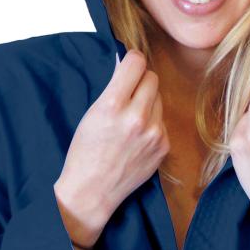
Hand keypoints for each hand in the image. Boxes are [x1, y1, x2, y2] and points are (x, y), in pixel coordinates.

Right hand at [56, 49, 169, 229]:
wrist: (92, 190)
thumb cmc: (85, 150)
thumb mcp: (92, 112)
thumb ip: (113, 88)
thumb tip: (128, 64)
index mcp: (113, 105)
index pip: (136, 63)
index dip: (132, 59)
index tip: (129, 64)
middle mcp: (137, 117)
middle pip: (152, 77)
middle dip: (140, 80)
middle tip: (129, 90)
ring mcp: (154, 133)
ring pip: (159, 97)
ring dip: (148, 100)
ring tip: (131, 117)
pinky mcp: (164, 145)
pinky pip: (162, 119)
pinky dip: (152, 121)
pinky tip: (137, 135)